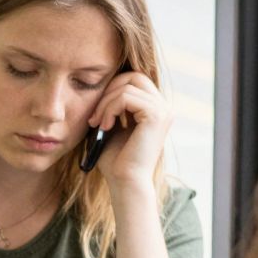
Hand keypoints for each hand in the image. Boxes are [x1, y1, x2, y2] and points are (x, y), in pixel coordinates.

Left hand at [87, 71, 171, 187]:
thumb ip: (113, 105)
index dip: (112, 89)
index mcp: (155, 108)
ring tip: (97, 124)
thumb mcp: (112, 125)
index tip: (96, 111)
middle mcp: (163, 107)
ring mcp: (163, 110)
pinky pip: (126, 97)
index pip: (134, 79)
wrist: (125, 181)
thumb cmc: (116, 159)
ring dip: (105, 103)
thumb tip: (102, 82)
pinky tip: (105, 127)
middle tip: (94, 116)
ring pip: (127, 86)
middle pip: (133, 76)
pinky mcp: (156, 116)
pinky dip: (110, 109)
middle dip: (108, 92)